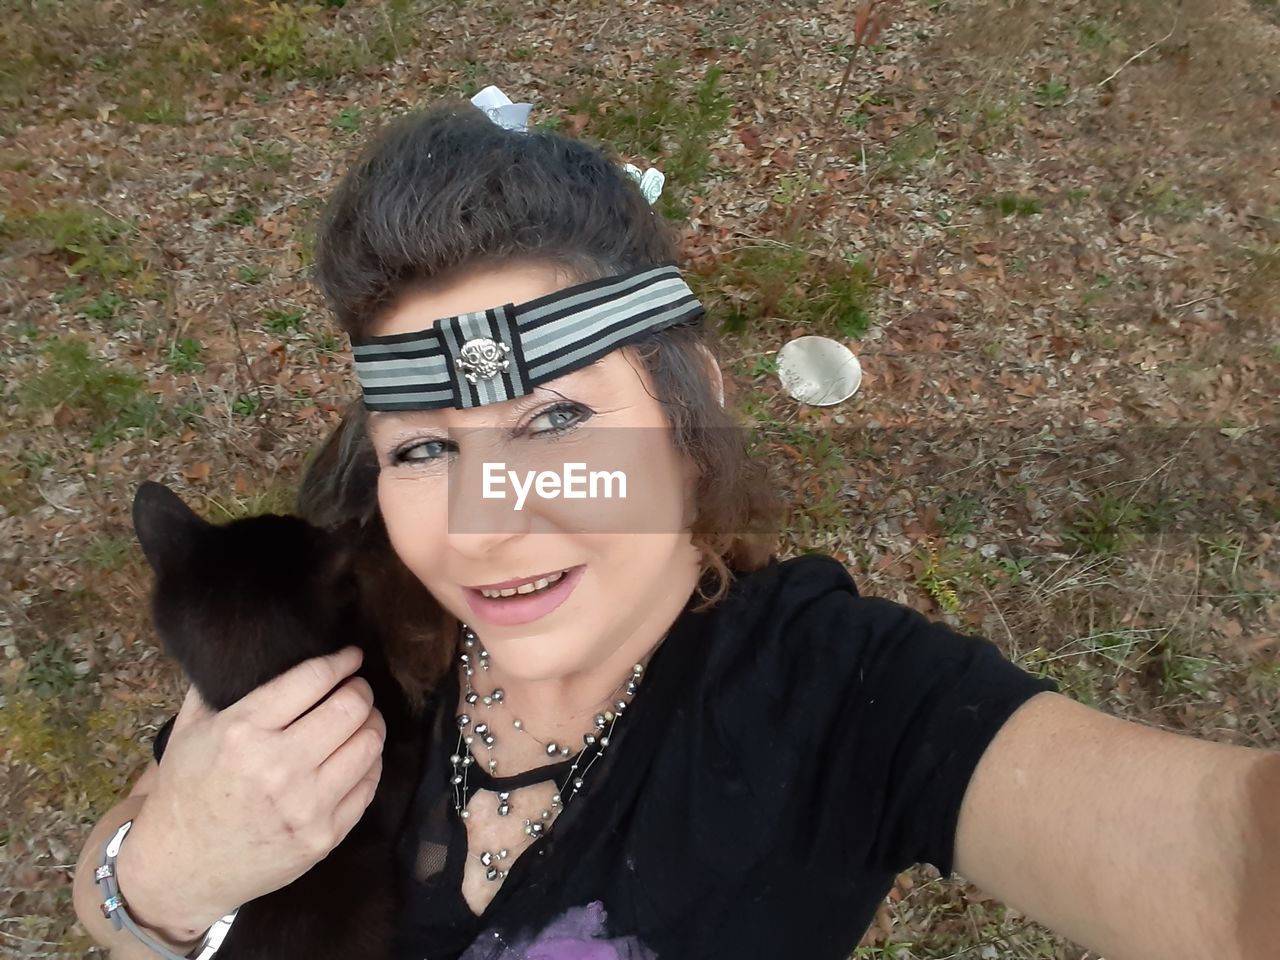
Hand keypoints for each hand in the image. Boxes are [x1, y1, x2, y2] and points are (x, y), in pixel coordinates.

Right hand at [115, 646, 385, 938]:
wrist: (181, 868)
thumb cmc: (187, 790)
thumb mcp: (189, 730)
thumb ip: (217, 685)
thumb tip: (255, 647)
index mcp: (242, 732)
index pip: (312, 679)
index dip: (341, 661)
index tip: (351, 656)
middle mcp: (277, 768)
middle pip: (350, 708)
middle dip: (360, 690)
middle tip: (356, 687)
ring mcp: (305, 806)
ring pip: (369, 744)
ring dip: (371, 723)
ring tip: (361, 717)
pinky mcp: (324, 836)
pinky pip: (369, 784)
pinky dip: (370, 761)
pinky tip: (357, 753)